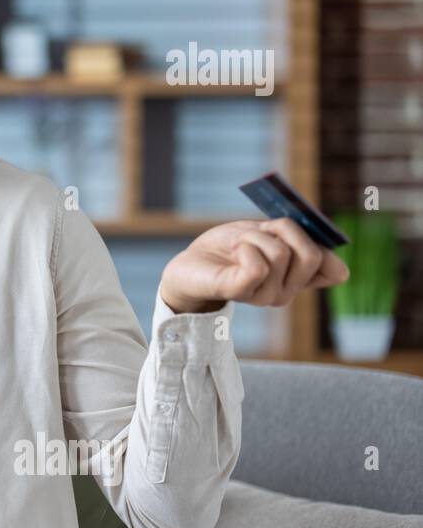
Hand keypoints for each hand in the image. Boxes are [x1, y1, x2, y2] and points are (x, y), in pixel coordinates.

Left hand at [159, 217, 349, 313]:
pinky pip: (258, 266)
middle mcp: (285, 293)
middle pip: (311, 255)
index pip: (333, 270)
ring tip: (237, 246)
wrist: (190, 263)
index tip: (288, 232)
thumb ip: (297, 240)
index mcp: (296, 280)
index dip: (320, 244)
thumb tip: (339, 265)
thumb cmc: (228, 248)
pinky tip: (233, 254)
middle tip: (257, 234)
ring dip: (255, 236)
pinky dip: (245, 247)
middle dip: (284, 231)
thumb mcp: (268, 234)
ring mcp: (264, 296)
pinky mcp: (241, 292)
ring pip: (280, 253)